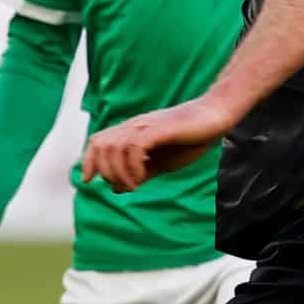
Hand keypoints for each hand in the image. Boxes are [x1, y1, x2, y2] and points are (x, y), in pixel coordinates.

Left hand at [79, 96, 234, 192]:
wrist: (215, 116)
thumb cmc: (191, 138)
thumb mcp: (162, 162)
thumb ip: (140, 173)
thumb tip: (115, 188)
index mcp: (132, 132)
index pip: (98, 142)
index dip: (88, 161)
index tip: (89, 181)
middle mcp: (134, 127)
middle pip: (100, 145)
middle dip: (104, 171)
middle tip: (124, 187)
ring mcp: (146, 126)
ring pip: (114, 147)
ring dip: (118, 172)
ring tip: (133, 186)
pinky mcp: (159, 129)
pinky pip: (134, 147)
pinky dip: (132, 167)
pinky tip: (141, 179)